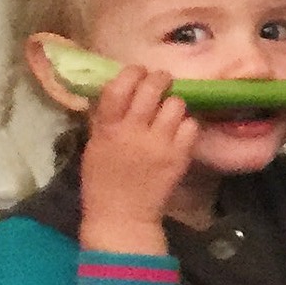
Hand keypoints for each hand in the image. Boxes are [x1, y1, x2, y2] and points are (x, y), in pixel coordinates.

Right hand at [77, 66, 196, 252]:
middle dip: (159, 78)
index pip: (119, 87)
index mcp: (108, 128)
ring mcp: (160, 143)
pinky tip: (179, 129)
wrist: (123, 214)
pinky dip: (187, 123)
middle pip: (152, 89)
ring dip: (174, 102)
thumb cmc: (102, 180)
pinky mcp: (179, 156)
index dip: (131, 72)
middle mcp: (134, 131)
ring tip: (169, 108)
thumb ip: (104, 117)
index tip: (137, 70)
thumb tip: (116, 88)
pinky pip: (191, 126)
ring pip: (176, 104)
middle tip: (160, 81)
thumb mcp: (94, 145)